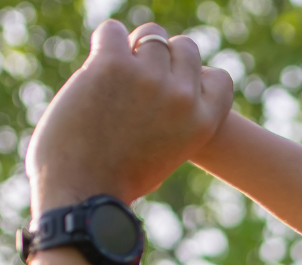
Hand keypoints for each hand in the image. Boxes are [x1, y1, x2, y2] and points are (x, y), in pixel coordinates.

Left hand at [26, 20, 233, 212]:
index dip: (194, 79)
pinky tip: (94, 66)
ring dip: (132, 47)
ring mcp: (148, 77)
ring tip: (112, 72)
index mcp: (203, 121)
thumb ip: (176, 121)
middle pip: (184, 48)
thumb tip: (167, 87)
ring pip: (150, 36)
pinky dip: (104, 42)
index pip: (218, 79)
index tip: (170, 91)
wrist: (83, 195)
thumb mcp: (167, 155)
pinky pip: (113, 32)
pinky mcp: (111, 65)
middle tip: (135, 80)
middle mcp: (182, 96)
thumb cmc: (118, 184)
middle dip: (162, 58)